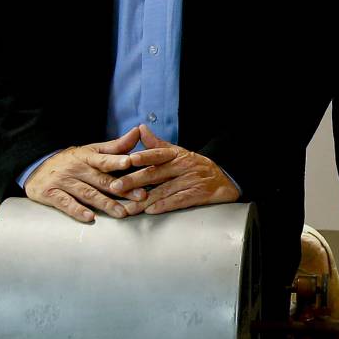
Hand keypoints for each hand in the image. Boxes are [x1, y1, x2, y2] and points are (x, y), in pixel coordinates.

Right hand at [23, 127, 148, 224]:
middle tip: (140, 196)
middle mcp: (76, 168)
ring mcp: (63, 181)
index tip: (130, 162)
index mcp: (87, 156)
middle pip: (100, 179)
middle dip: (121, 189)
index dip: (116, 160)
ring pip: (87, 193)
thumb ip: (115, 146)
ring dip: (105, 204)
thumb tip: (137, 132)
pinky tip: (90, 218)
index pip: (104, 158)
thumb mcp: (91, 151)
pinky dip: (77, 211)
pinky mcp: (51, 194)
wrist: (36, 168)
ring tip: (122, 213)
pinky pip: (65, 203)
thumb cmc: (72, 161)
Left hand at [107, 126, 238, 213]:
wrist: (223, 179)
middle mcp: (182, 166)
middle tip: (116, 187)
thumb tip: (140, 128)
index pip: (157, 154)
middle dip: (133, 181)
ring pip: (163, 190)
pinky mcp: (196, 195)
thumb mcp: (177, 152)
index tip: (128, 160)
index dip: (143, 156)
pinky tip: (151, 211)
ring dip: (143, 200)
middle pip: (155, 173)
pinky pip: (178, 201)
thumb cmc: (194, 166)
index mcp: (175, 154)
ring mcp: (189, 181)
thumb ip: (157, 144)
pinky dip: (164, 206)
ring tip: (128, 207)